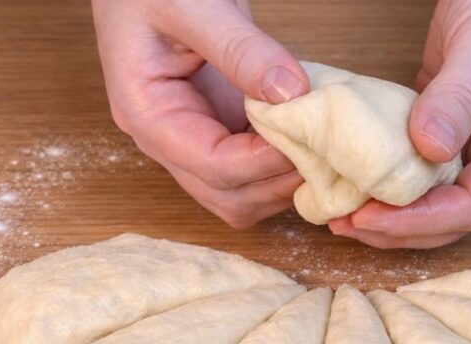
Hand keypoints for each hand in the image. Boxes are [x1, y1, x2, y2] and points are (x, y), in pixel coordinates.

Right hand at [92, 0, 309, 227]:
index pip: (212, 166)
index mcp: (147, 114)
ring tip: (320, 146)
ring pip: (244, 196)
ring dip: (284, 182)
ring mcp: (196, 139)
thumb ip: (240, 49)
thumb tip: (290, 93)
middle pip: (229, 198)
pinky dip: (285, 164)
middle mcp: (169, 140)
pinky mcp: (222, 129)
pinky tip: (310, 137)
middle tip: (323, 149)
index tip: (308, 136)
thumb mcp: (193, 5)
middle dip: (277, 183)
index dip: (265, 162)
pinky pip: (255, 169)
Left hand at [329, 0, 470, 247]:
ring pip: (435, 197)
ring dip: (391, 211)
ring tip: (341, 212)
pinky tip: (354, 179)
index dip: (423, 220)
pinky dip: (389, 177)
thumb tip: (428, 150)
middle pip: (454, 214)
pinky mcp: (452, 125)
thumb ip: (459, 96)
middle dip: (400, 227)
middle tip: (343, 222)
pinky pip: (420, 166)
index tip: (370, 216)